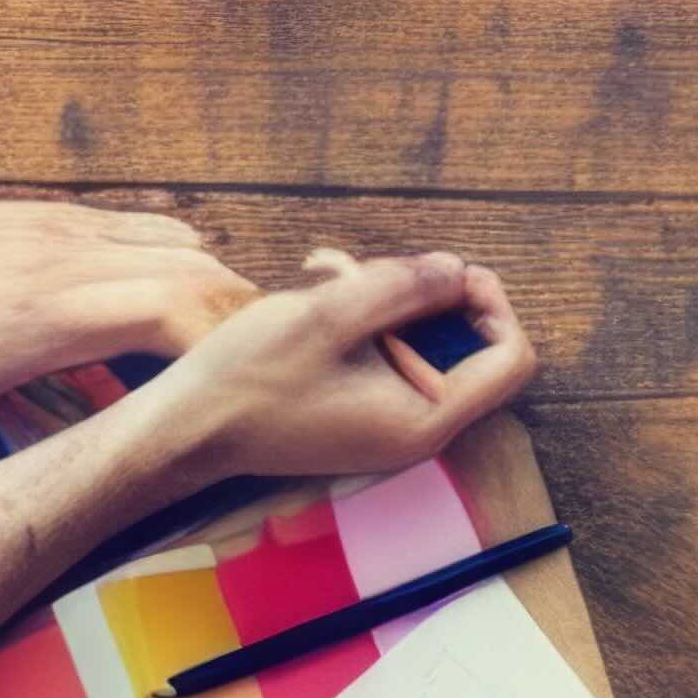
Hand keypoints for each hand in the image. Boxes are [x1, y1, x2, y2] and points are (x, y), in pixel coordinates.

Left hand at [0, 194, 260, 485]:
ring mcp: (78, 231)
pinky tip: (189, 299)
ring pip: (188, 246)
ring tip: (236, 345)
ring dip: (223, 291)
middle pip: (198, 274)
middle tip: (260, 376)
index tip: (240, 392)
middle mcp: (76, 263)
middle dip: (243, 323)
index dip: (218, 348)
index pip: (167, 311)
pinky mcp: (73, 214)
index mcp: (48, 316)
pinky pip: (159, 229)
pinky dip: (191, 262)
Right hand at [139, 247, 540, 485]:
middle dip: (428, 295)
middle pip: (469, 344)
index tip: (445, 272)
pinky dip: (366, 321)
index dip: (492, 304)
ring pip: (423, 341)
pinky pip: (389, 355)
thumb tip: (458, 267)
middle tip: (375, 270)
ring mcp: (389, 423)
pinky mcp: (362, 411)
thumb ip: (403, 287)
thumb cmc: (248, 379)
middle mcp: (417, 429)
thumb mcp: (328, 316)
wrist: (186, 429)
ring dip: (388, 300)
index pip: (511, 358)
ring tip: (334, 273)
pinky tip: (323, 296)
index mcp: (425, 420)